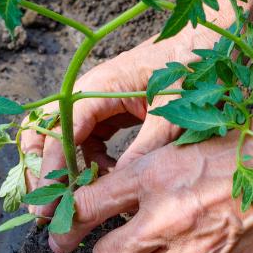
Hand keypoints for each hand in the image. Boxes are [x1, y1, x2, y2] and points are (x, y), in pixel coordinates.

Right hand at [21, 30, 216, 216]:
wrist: (209, 42)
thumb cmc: (192, 67)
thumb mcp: (174, 110)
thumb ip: (149, 145)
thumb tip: (122, 184)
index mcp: (99, 86)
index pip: (60, 130)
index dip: (52, 167)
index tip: (51, 201)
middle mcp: (90, 93)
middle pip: (47, 131)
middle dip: (43, 170)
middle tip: (46, 210)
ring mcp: (99, 103)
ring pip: (66, 139)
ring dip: (67, 171)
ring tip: (74, 204)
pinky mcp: (113, 112)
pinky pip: (89, 141)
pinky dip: (91, 163)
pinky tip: (109, 180)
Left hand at [47, 100, 252, 252]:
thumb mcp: (194, 139)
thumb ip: (155, 171)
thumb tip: (123, 198)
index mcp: (155, 174)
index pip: (84, 208)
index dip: (68, 222)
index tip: (64, 229)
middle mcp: (166, 217)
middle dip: (110, 251)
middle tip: (124, 239)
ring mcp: (193, 250)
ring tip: (163, 248)